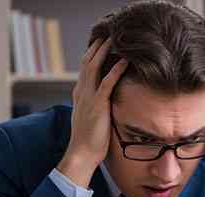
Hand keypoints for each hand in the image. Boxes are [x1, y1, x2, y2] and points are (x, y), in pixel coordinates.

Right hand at [57, 37, 128, 187]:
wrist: (81, 153)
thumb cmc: (89, 140)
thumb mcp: (91, 118)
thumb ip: (97, 106)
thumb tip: (107, 101)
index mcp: (79, 95)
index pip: (84, 69)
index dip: (92, 54)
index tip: (101, 44)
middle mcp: (81, 92)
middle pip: (87, 62)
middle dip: (97, 47)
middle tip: (107, 34)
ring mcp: (88, 97)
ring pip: (94, 67)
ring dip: (105, 51)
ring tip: (114, 39)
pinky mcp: (97, 105)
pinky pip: (107, 82)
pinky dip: (116, 70)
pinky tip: (124, 60)